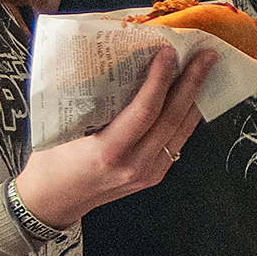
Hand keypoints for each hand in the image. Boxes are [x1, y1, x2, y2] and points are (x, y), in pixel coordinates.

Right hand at [13, 46, 215, 227]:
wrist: (54, 201)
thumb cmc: (50, 162)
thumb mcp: (62, 129)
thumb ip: (89, 101)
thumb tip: (112, 61)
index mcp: (108, 152)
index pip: (145, 110)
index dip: (160, 79)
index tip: (168, 54)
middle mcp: (134, 165)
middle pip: (172, 117)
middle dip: (192, 82)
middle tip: (205, 55)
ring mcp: (148, 172)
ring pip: (182, 129)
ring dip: (196, 97)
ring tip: (205, 69)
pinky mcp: (155, 175)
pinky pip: (178, 140)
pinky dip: (186, 115)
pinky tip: (192, 96)